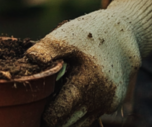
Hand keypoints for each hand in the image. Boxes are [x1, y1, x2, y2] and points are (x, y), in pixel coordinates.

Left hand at [26, 0, 151, 126]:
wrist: (124, 35)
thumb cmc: (91, 34)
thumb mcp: (66, 35)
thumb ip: (45, 50)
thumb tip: (27, 64)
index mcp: (87, 83)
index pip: (59, 115)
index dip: (44, 115)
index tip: (35, 107)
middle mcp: (100, 99)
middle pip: (68, 124)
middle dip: (53, 118)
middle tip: (41, 104)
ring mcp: (108, 104)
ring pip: (80, 124)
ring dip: (66, 117)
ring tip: (56, 100)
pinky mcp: (113, 105)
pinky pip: (90, 117)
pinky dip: (78, 112)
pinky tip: (71, 96)